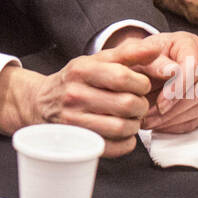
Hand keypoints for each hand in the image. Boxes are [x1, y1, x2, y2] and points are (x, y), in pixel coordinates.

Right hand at [0, 39, 164, 157]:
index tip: (140, 86)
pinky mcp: (78, 141)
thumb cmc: (76, 80)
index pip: (123, 77)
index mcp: (81, 70)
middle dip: (141, 105)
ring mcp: (74, 120)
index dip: (141, 83)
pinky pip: (114, 148)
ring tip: (131, 118)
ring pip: (122, 128)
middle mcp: (75, 94)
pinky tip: (124, 133)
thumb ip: (128, 53)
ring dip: (135, 124)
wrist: (41, 102)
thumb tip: (156, 49)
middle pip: (126, 104)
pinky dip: (127, 143)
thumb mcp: (96, 60)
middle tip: (138, 104)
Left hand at [127, 30, 197, 132]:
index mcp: (188, 43)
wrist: (137, 65)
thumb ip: (154, 62)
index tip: (161, 103)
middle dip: (174, 109)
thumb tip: (172, 71)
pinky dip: (177, 125)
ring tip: (149, 122)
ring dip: (173, 119)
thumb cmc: (137, 57)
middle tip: (149, 118)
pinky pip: (197, 117)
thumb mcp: (137, 55)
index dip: (179, 88)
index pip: (194, 67)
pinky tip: (159, 124)